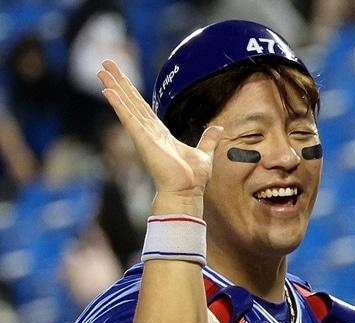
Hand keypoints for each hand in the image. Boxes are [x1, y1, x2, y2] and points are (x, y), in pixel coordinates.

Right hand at [97, 59, 220, 198]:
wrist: (187, 193)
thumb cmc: (193, 179)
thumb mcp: (204, 153)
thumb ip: (208, 140)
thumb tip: (218, 128)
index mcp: (160, 133)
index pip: (143, 107)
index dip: (132, 92)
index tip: (121, 78)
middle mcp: (149, 132)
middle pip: (131, 101)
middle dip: (119, 82)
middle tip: (106, 64)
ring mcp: (144, 135)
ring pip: (127, 106)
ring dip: (114, 87)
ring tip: (101, 70)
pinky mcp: (143, 140)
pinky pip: (129, 119)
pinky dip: (119, 104)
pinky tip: (108, 91)